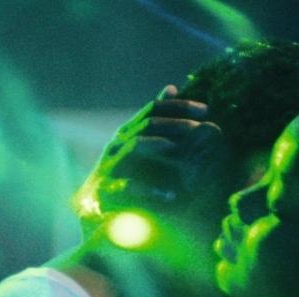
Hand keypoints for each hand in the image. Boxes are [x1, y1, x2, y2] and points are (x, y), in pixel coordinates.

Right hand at [88, 85, 236, 223]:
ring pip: (135, 145)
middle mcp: (118, 143)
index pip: (154, 109)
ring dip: (160, 144)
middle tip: (201, 128)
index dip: (180, 106)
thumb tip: (172, 87)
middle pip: (148, 124)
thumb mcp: (139, 144)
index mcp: (128, 132)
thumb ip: (157, 121)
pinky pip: (128, 186)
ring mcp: (111, 165)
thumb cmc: (122, 173)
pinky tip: (170, 195)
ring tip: (180, 148)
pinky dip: (150, 189)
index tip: (207, 110)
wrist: (92, 207)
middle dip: (177, 124)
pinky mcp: (107, 190)